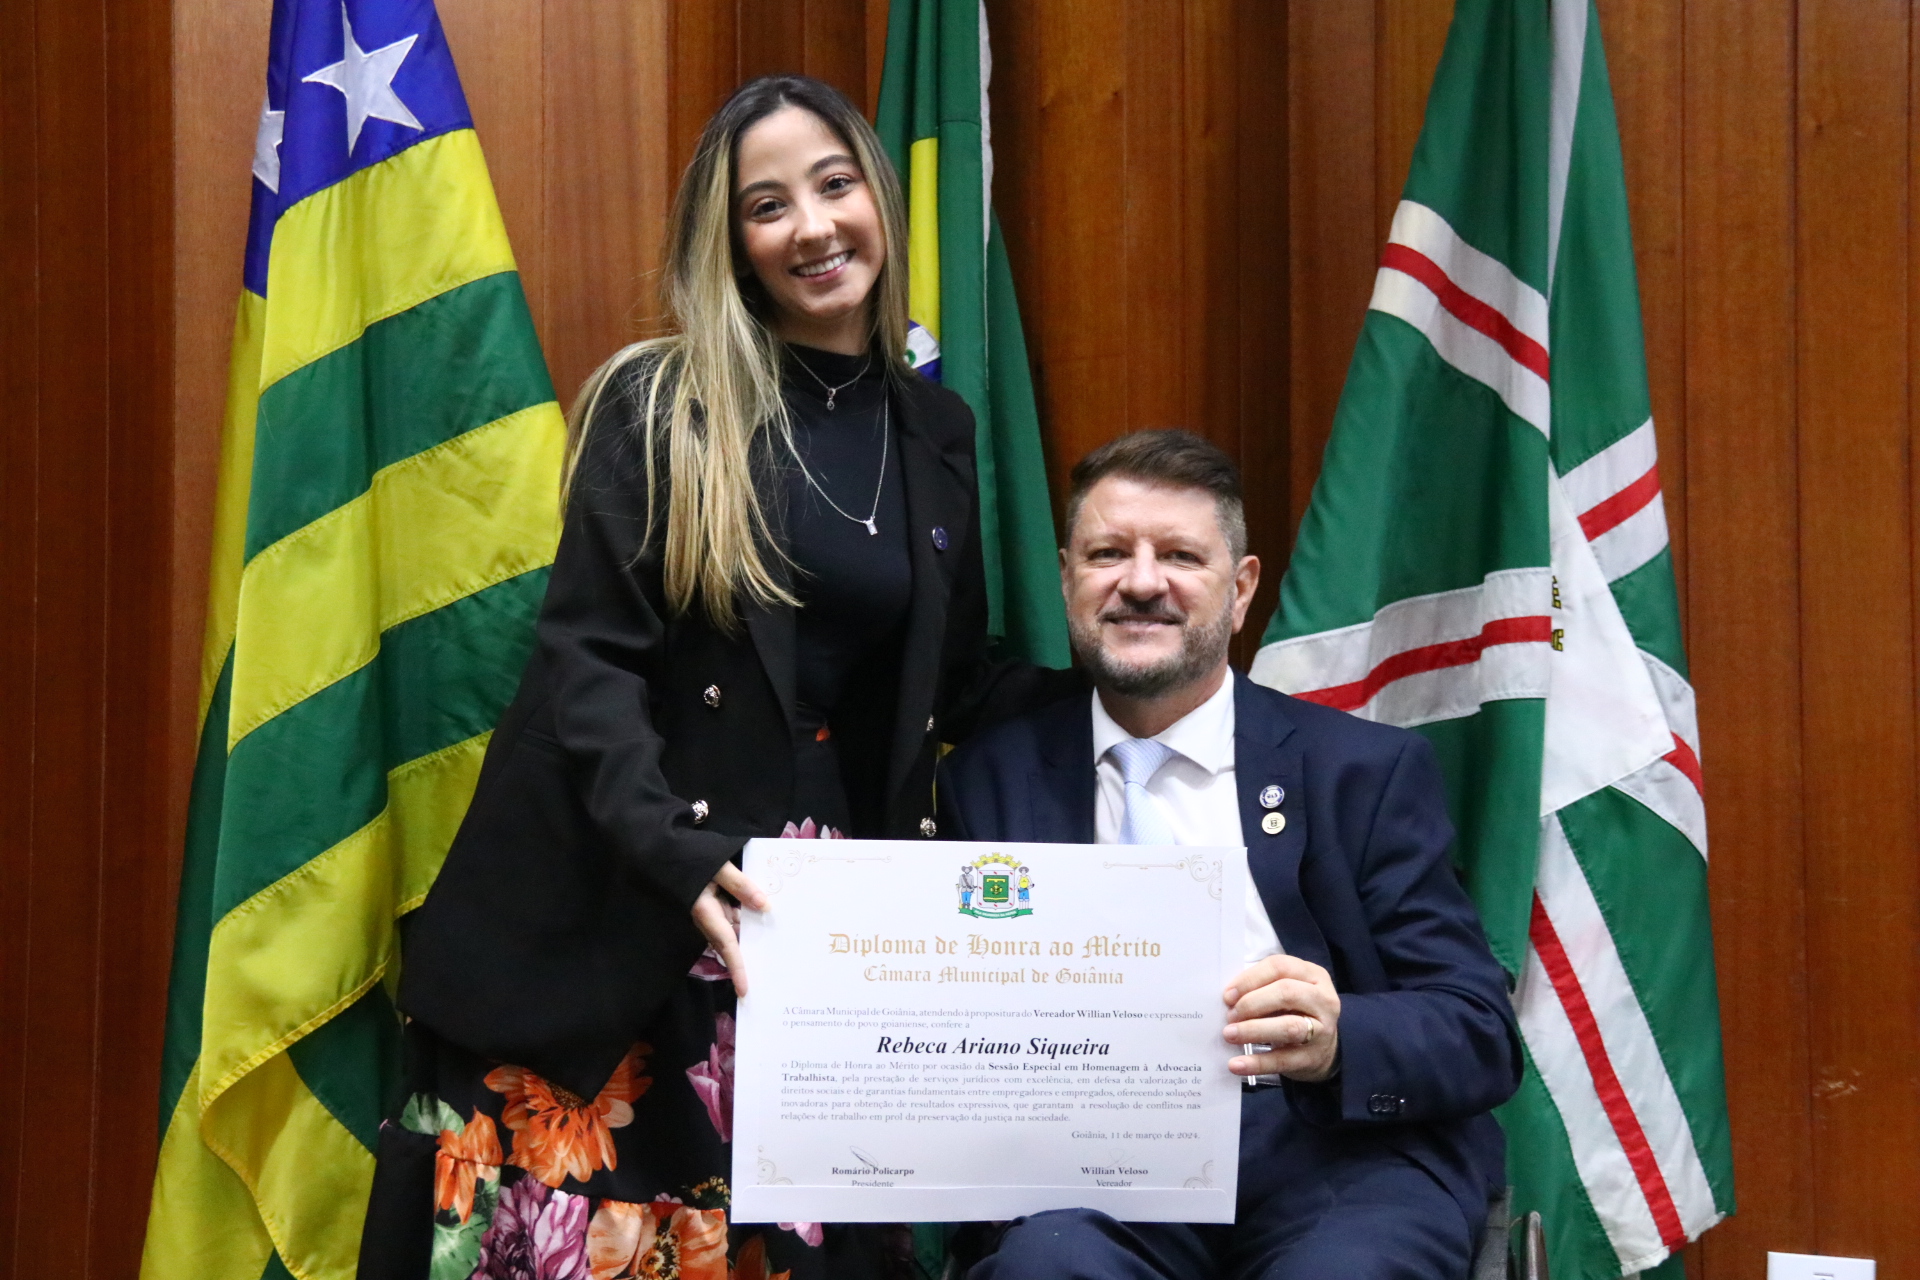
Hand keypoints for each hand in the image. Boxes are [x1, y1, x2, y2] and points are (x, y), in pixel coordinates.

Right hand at [692, 862, 767, 998]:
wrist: (658, 849)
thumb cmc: (686, 856)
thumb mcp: (717, 865)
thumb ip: (741, 884)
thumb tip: (766, 906)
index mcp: (705, 912)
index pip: (726, 945)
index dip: (736, 968)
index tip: (744, 990)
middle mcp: (705, 917)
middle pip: (729, 943)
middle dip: (746, 958)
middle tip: (769, 972)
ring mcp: (706, 911)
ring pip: (730, 930)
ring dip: (748, 935)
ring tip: (774, 942)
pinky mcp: (708, 903)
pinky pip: (729, 917)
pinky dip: (743, 918)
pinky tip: (760, 913)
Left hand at [1222, 955, 1340, 1082]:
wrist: (1323, 1051)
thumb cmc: (1295, 1012)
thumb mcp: (1285, 993)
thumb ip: (1262, 988)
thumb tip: (1229, 997)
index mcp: (1313, 975)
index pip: (1280, 967)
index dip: (1250, 979)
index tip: (1228, 995)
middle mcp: (1323, 1000)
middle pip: (1286, 993)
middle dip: (1252, 1003)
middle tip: (1230, 1015)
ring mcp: (1322, 1030)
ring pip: (1288, 1026)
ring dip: (1254, 1030)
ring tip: (1230, 1034)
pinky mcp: (1313, 1058)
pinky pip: (1283, 1060)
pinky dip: (1257, 1063)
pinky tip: (1236, 1064)